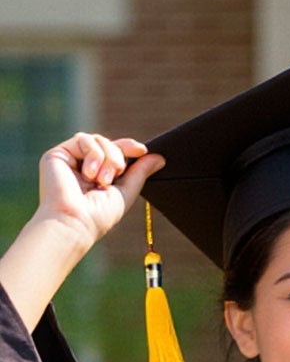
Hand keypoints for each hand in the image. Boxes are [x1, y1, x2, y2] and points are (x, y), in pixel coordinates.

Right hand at [34, 134, 158, 252]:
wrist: (75, 221)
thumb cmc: (99, 215)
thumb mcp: (126, 192)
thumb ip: (140, 173)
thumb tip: (159, 157)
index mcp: (98, 174)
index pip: (115, 152)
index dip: (129, 147)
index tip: (142, 150)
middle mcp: (83, 166)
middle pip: (108, 143)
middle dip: (118, 156)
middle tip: (116, 175)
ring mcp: (70, 159)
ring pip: (97, 139)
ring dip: (107, 157)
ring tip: (102, 180)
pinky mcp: (57, 154)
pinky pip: (83, 139)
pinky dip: (93, 154)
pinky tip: (89, 174)